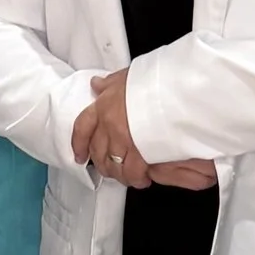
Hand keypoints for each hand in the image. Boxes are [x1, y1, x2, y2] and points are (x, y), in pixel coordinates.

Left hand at [69, 67, 215, 190]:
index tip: (80, 155)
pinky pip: (132, 172)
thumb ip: (110, 84)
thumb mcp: (126, 76)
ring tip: (127, 176)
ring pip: (113, 165)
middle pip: (98, 152)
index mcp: (103, 106)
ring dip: (118, 173)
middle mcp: (109, 126)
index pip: (82, 128)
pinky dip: (136, 178)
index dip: (79, 144)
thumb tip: (96, 84)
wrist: (174, 89)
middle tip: (108, 168)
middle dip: (101, 163)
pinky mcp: (139, 153)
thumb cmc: (154, 80)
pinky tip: (141, 179)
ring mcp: (124, 141)